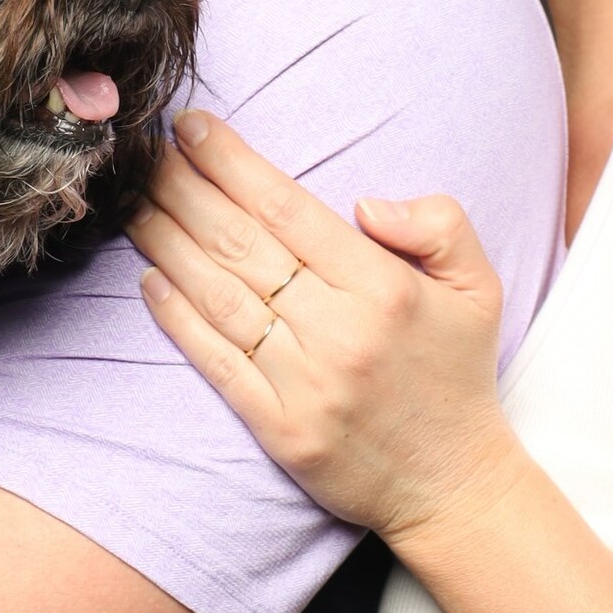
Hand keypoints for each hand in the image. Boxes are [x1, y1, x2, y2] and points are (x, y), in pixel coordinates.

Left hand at [128, 110, 523, 546]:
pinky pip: (216, 363)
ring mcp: (305, 385)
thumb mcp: (479, 286)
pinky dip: (178, 319)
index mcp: (384, 289)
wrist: (453, 484)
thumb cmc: (456, 373)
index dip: (232, 163)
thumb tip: (363, 202)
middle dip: (184, 189)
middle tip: (145, 152)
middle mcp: (339, 333)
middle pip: (241, 245)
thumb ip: (437, 223)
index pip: (288, 210)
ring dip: (166, 244)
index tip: (193, 128)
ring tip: (133, 203)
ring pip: (219, 297)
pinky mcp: (279, 431)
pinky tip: (149, 281)